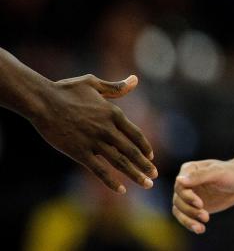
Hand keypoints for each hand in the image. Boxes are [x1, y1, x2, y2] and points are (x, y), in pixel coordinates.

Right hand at [31, 73, 156, 192]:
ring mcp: (94, 142)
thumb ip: (116, 87)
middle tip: (155, 176)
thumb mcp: (93, 83)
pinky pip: (99, 170)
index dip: (145, 147)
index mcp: (113, 113)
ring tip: (147, 184)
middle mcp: (107, 129)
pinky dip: (111, 181)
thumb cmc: (66, 90)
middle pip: (132, 151)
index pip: (135, 134)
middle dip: (145, 165)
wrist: (42, 101)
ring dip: (135, 174)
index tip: (151, 157)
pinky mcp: (79, 152)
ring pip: (120, 162)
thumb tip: (135, 80)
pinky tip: (121, 190)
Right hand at [172, 159, 233, 233]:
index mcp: (188, 170)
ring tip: (200, 228)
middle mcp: (185, 183)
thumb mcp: (218, 172)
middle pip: (178, 201)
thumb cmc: (230, 173)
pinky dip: (191, 224)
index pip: (179, 186)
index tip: (200, 204)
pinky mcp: (193, 207)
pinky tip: (200, 230)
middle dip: (190, 211)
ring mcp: (188, 196)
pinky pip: (186, 217)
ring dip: (188, 221)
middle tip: (206, 216)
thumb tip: (178, 179)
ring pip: (179, 211)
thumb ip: (199, 176)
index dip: (187, 197)